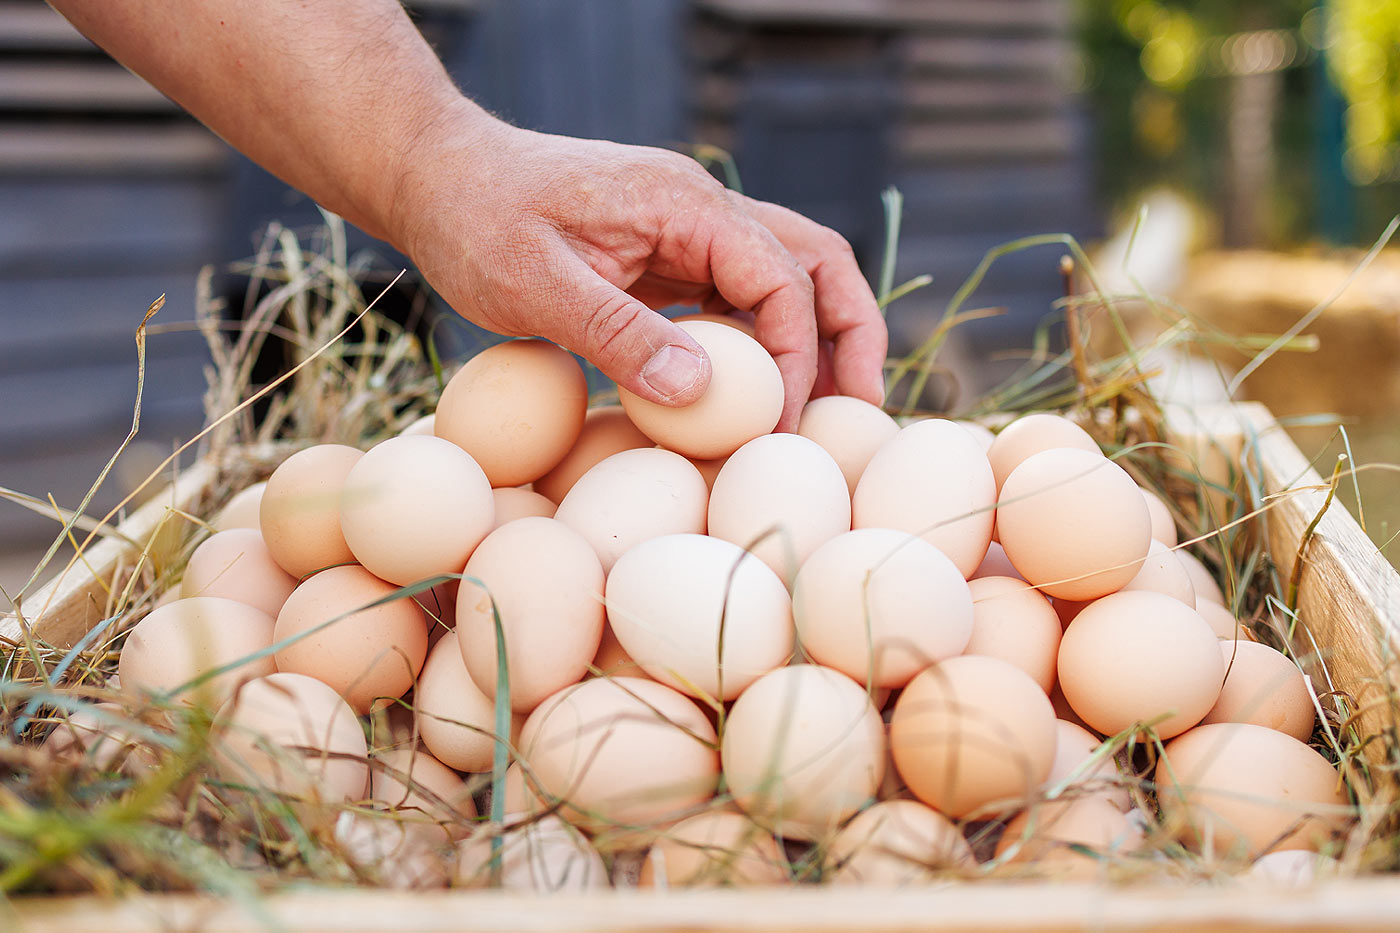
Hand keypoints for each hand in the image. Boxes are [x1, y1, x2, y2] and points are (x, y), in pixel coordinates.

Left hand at [388, 108, 887, 430]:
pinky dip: (762, 343)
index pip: (781, 275)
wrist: (436, 177)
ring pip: (786, 277)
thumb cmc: (475, 220)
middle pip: (815, 261)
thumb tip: (701, 392)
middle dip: (850, 333)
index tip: (781, 424)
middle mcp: (702, 209)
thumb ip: (618, 333)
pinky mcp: (668, 254)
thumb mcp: (535, 284)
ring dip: (814, 339)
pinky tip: (752, 395)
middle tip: (862, 409)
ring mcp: (688, 229)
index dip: (796, 354)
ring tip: (823, 411)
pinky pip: (737, 295)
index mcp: (684, 203)